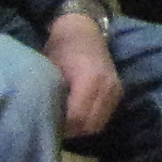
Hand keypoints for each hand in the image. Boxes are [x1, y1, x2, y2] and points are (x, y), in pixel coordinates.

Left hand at [44, 11, 120, 140]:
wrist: (84, 30)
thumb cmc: (61, 48)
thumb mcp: (49, 69)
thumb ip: (50, 93)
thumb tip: (43, 118)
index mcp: (89, 78)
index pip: (76, 117)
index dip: (61, 126)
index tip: (46, 126)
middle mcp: (107, 85)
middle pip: (89, 124)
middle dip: (71, 131)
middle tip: (54, 129)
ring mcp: (115, 89)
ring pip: (99, 123)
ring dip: (82, 129)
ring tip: (65, 126)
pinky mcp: (118, 92)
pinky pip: (105, 117)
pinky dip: (92, 122)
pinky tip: (78, 119)